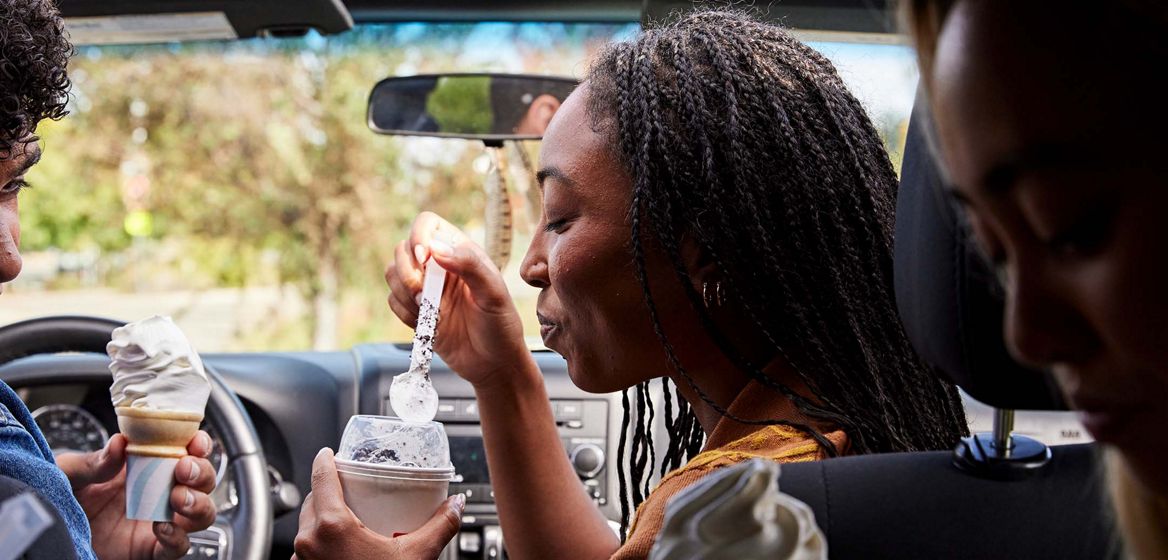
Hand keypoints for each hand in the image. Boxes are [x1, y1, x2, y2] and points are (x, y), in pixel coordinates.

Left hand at [56, 432, 217, 559]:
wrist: (45, 534)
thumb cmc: (56, 498)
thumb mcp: (68, 473)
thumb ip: (93, 461)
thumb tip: (119, 443)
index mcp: (145, 466)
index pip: (185, 450)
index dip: (199, 445)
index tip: (195, 442)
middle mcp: (158, 493)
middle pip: (202, 481)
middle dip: (201, 472)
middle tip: (183, 469)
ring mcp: (158, 521)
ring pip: (202, 513)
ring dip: (199, 503)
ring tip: (178, 498)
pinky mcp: (151, 550)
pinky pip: (179, 547)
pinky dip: (178, 538)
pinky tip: (161, 528)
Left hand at [292, 448, 464, 559]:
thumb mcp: (416, 556)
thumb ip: (439, 526)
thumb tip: (456, 505)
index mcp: (330, 527)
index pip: (320, 477)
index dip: (325, 460)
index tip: (330, 452)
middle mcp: (307, 542)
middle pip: (312, 500)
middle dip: (328, 490)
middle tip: (349, 486)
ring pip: (307, 527)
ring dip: (323, 518)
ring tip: (348, 518)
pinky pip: (307, 550)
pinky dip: (321, 543)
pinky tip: (342, 549)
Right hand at [386, 212, 532, 386]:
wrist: (494, 365)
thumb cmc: (500, 326)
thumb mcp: (493, 293)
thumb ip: (469, 265)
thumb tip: (435, 248)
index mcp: (460, 251)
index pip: (427, 224)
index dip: (418, 236)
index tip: (424, 259)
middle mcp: (439, 265)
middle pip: (402, 248)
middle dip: (407, 271)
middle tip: (423, 294)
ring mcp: (425, 288)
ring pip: (392, 273)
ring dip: (404, 292)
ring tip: (428, 310)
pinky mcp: (415, 310)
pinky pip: (393, 301)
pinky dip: (404, 312)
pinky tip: (427, 324)